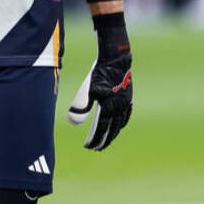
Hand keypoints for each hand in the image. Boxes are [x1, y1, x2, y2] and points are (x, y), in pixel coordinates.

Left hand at [67, 14, 131, 150]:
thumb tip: (74, 123)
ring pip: (121, 123)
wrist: (116, 55)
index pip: (102, 129)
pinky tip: (118, 122)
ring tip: (107, 138)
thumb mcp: (86, 89)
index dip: (95, 139)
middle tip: (97, 148)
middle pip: (113, 129)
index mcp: (110, 107)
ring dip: (114, 132)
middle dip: (105, 139)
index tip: (89, 147)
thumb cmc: (99, 72)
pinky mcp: (128, 94)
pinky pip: (126, 114)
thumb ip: (81, 107)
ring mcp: (127, 101)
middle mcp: (121, 107)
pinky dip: (121, 122)